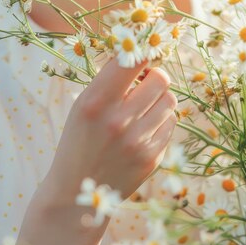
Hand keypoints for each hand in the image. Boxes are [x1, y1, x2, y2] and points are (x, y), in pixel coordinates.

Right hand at [39, 56, 177, 207]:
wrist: (74, 194)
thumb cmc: (80, 139)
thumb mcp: (82, 104)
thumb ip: (110, 80)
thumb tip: (142, 52)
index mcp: (96, 101)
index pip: (132, 61)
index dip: (141, 51)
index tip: (141, 51)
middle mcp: (118, 120)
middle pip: (161, 79)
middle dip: (155, 76)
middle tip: (144, 82)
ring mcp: (137, 142)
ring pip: (170, 101)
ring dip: (158, 99)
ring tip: (142, 107)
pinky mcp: (151, 159)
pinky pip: (170, 124)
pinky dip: (160, 121)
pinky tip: (143, 128)